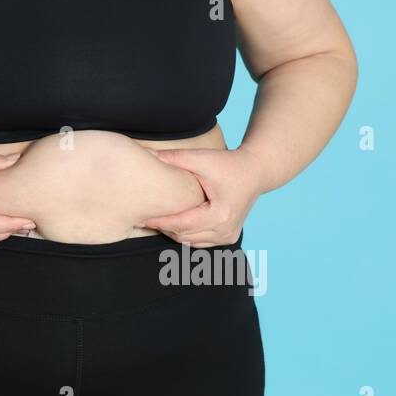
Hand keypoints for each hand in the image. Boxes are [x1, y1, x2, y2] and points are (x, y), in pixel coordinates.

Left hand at [137, 147, 263, 246]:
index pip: (181, 225)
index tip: (140, 218)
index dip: (159, 222)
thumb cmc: (228, 164)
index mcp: (220, 214)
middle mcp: (226, 230)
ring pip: (191, 242)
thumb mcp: (201, 158)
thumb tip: (145, 154)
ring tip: (154, 221)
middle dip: (163, 228)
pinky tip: (172, 223)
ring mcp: (229, 236)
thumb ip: (172, 158)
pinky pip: (200, 242)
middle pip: (184, 236)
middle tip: (141, 219)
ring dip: (173, 233)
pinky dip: (186, 235)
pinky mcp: (229, 237)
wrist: (256, 171)